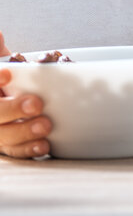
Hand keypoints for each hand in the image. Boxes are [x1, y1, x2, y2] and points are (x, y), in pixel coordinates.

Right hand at [0, 31, 50, 158]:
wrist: (9, 100)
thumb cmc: (6, 82)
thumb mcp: (1, 63)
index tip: (9, 73)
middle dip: (12, 109)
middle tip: (36, 103)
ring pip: (3, 137)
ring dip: (24, 131)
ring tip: (45, 124)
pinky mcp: (8, 145)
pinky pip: (14, 152)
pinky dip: (29, 149)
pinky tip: (44, 144)